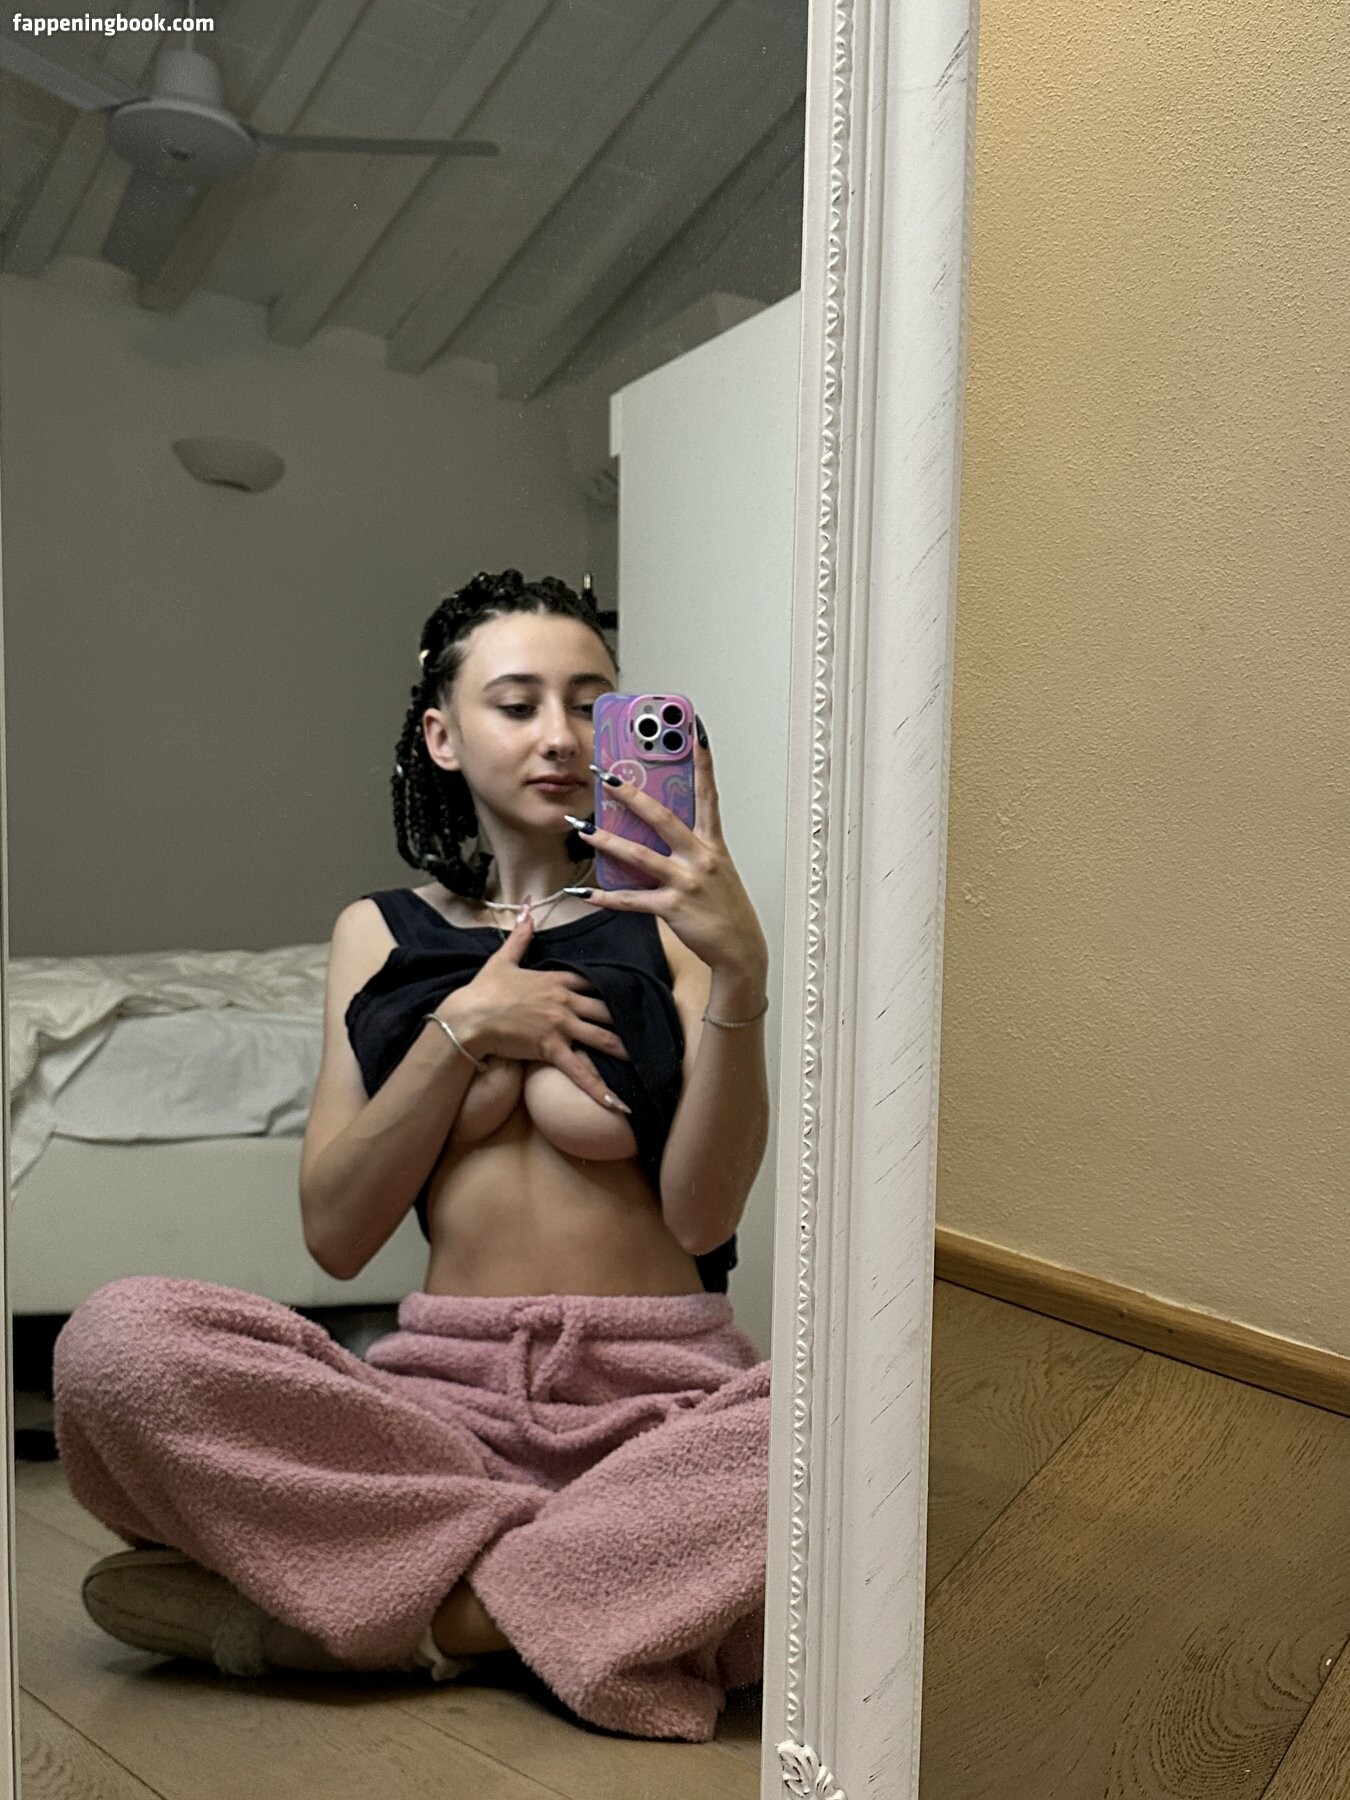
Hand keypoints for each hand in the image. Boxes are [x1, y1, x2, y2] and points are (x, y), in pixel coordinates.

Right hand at [438, 907, 632, 1113]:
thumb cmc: (484, 989)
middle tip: (648, 1028)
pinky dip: (600, 1089)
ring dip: (624, 1050)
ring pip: (602, 1038)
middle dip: (627, 1020)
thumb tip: (527, 907)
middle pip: (606, 1010)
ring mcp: (561, 1026)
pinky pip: (580, 1071)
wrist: (469, 1016)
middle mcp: (565, 1002)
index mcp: (557, 979)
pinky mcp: (551, 1049)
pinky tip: (618, 1104)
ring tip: (645, 1061)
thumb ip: (522, 934)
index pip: (594, 983)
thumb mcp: (504, 958)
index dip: (613, 989)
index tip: (632, 995)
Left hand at [576, 722, 767, 978]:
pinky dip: (606, 896)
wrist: (740, 949)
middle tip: (607, 776)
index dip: (703, 763)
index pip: (708, 795)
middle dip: (631, 794)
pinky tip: (585, 891)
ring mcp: (686, 883)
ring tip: (583, 829)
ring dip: (607, 841)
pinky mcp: (672, 909)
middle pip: (662, 818)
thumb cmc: (725, 908)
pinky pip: (632, 900)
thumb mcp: (716, 870)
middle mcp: (700, 859)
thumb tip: (657, 830)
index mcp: (712, 845)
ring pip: (639, 856)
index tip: (695, 734)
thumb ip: (691, 848)